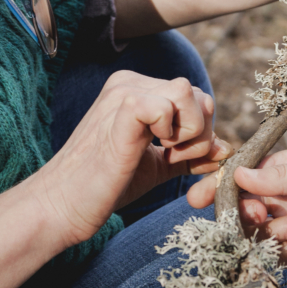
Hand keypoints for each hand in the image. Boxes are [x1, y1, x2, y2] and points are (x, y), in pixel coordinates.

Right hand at [33, 70, 230, 246]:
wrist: (63, 205)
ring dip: (190, 132)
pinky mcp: (123, 109)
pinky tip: (152, 149)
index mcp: (137, 90)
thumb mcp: (157, 165)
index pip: (194, 97)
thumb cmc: (105, 186)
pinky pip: (168, 105)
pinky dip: (172, 132)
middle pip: (198, 93)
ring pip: (189, 93)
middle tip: (172, 157)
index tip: (176, 157)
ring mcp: (125, 91)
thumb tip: (224, 148)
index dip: (200, 131)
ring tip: (164, 154)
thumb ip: (189, 154)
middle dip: (199, 133)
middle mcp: (130, 82)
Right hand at [188, 149, 286, 269]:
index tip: (198, 199)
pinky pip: (281, 257)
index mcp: (285, 172)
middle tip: (260, 214)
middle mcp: (284, 199)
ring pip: (260, 236)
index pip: (242, 178)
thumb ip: (282, 179)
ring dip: (275, 233)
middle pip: (244, 210)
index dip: (218, 187)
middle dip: (246, 215)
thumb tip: (239, 177)